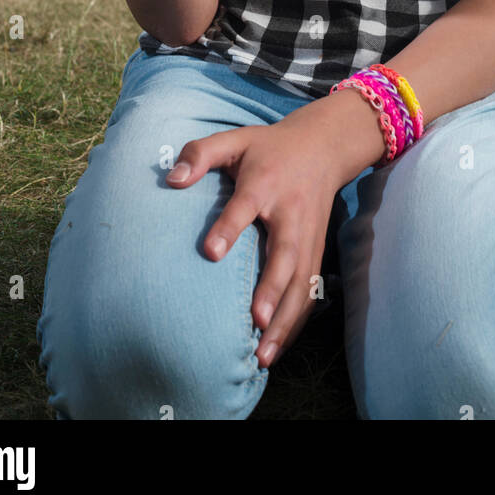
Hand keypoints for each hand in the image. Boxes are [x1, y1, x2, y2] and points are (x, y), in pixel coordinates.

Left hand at [165, 107, 348, 367]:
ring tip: (264, 355)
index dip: (229, 227)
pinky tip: (277, 348)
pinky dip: (296, 322)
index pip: (245, 205)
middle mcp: (290, 212)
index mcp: (265, 182)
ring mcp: (308, 235)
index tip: (211, 252)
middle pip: (285, 253)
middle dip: (272, 289)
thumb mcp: (234, 138)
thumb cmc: (268, 147)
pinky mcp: (316, 251)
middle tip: (255, 321)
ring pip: (301, 281)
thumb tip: (171, 179)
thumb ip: (200, 154)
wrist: (323, 146)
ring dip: (285, 319)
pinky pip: (309, 291)